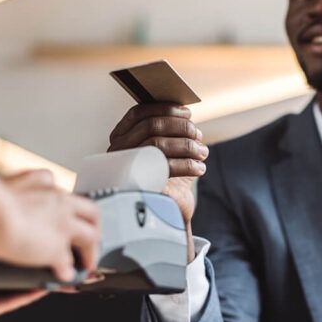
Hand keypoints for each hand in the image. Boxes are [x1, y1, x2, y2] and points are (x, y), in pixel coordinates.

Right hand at [0, 170, 100, 280]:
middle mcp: (61, 204)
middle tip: (92, 239)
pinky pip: (69, 263)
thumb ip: (25, 183)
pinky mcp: (56, 249)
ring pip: (91, 237)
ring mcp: (63, 226)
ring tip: (87, 262)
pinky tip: (64, 276)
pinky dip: (68, 271)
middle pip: (93, 213)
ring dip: (91, 251)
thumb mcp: (12, 181)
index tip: (72, 217)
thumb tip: (25, 186)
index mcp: (48, 187)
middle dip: (95, 227)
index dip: (74, 210)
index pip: (70, 195)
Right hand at [108, 103, 207, 260]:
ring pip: (158, 143)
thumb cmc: (165, 178)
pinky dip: (188, 164)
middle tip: (199, 135)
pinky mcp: (137, 184)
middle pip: (152, 126)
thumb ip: (170, 130)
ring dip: (187, 146)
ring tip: (203, 153)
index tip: (187, 112)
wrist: (163, 212)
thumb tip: (186, 112)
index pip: (138, 113)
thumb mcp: (167, 150)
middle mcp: (118, 151)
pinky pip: (165, 166)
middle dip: (181, 127)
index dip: (164, 108)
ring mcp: (124, 167)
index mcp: (121, 138)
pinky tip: (200, 168)